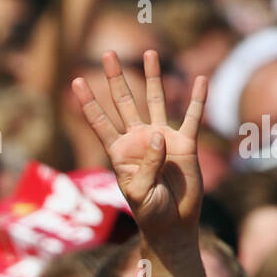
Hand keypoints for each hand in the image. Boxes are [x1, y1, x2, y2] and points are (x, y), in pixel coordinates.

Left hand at [71, 50, 207, 243]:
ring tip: (149, 52)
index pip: (100, 121)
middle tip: (107, 53)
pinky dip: (198, 99)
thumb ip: (146, 166)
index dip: (88, 102)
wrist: (173, 224)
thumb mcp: (139, 193)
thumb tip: (158, 136)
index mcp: (119, 151)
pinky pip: (193, 117)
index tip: (76, 80)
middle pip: (124, 101)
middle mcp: (139, 139)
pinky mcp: (186, 144)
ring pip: (156, 100)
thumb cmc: (149, 212)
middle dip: (115, 78)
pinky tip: (200, 79)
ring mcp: (162, 138)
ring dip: (152, 77)